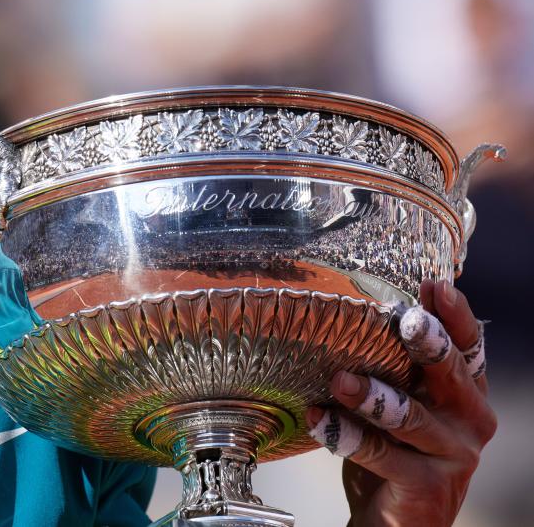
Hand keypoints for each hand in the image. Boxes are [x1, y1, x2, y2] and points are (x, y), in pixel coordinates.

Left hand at [306, 280, 495, 525]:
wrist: (393, 521)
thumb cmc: (392, 452)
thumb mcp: (398, 403)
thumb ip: (390, 366)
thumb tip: (346, 310)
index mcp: (465, 392)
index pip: (467, 346)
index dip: (454, 315)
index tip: (433, 285)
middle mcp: (469, 420)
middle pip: (450, 374)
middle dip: (428, 344)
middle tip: (404, 319)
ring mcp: (454, 455)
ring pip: (411, 416)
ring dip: (372, 396)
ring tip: (340, 379)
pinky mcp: (428, 486)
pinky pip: (384, 456)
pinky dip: (347, 435)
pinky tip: (318, 419)